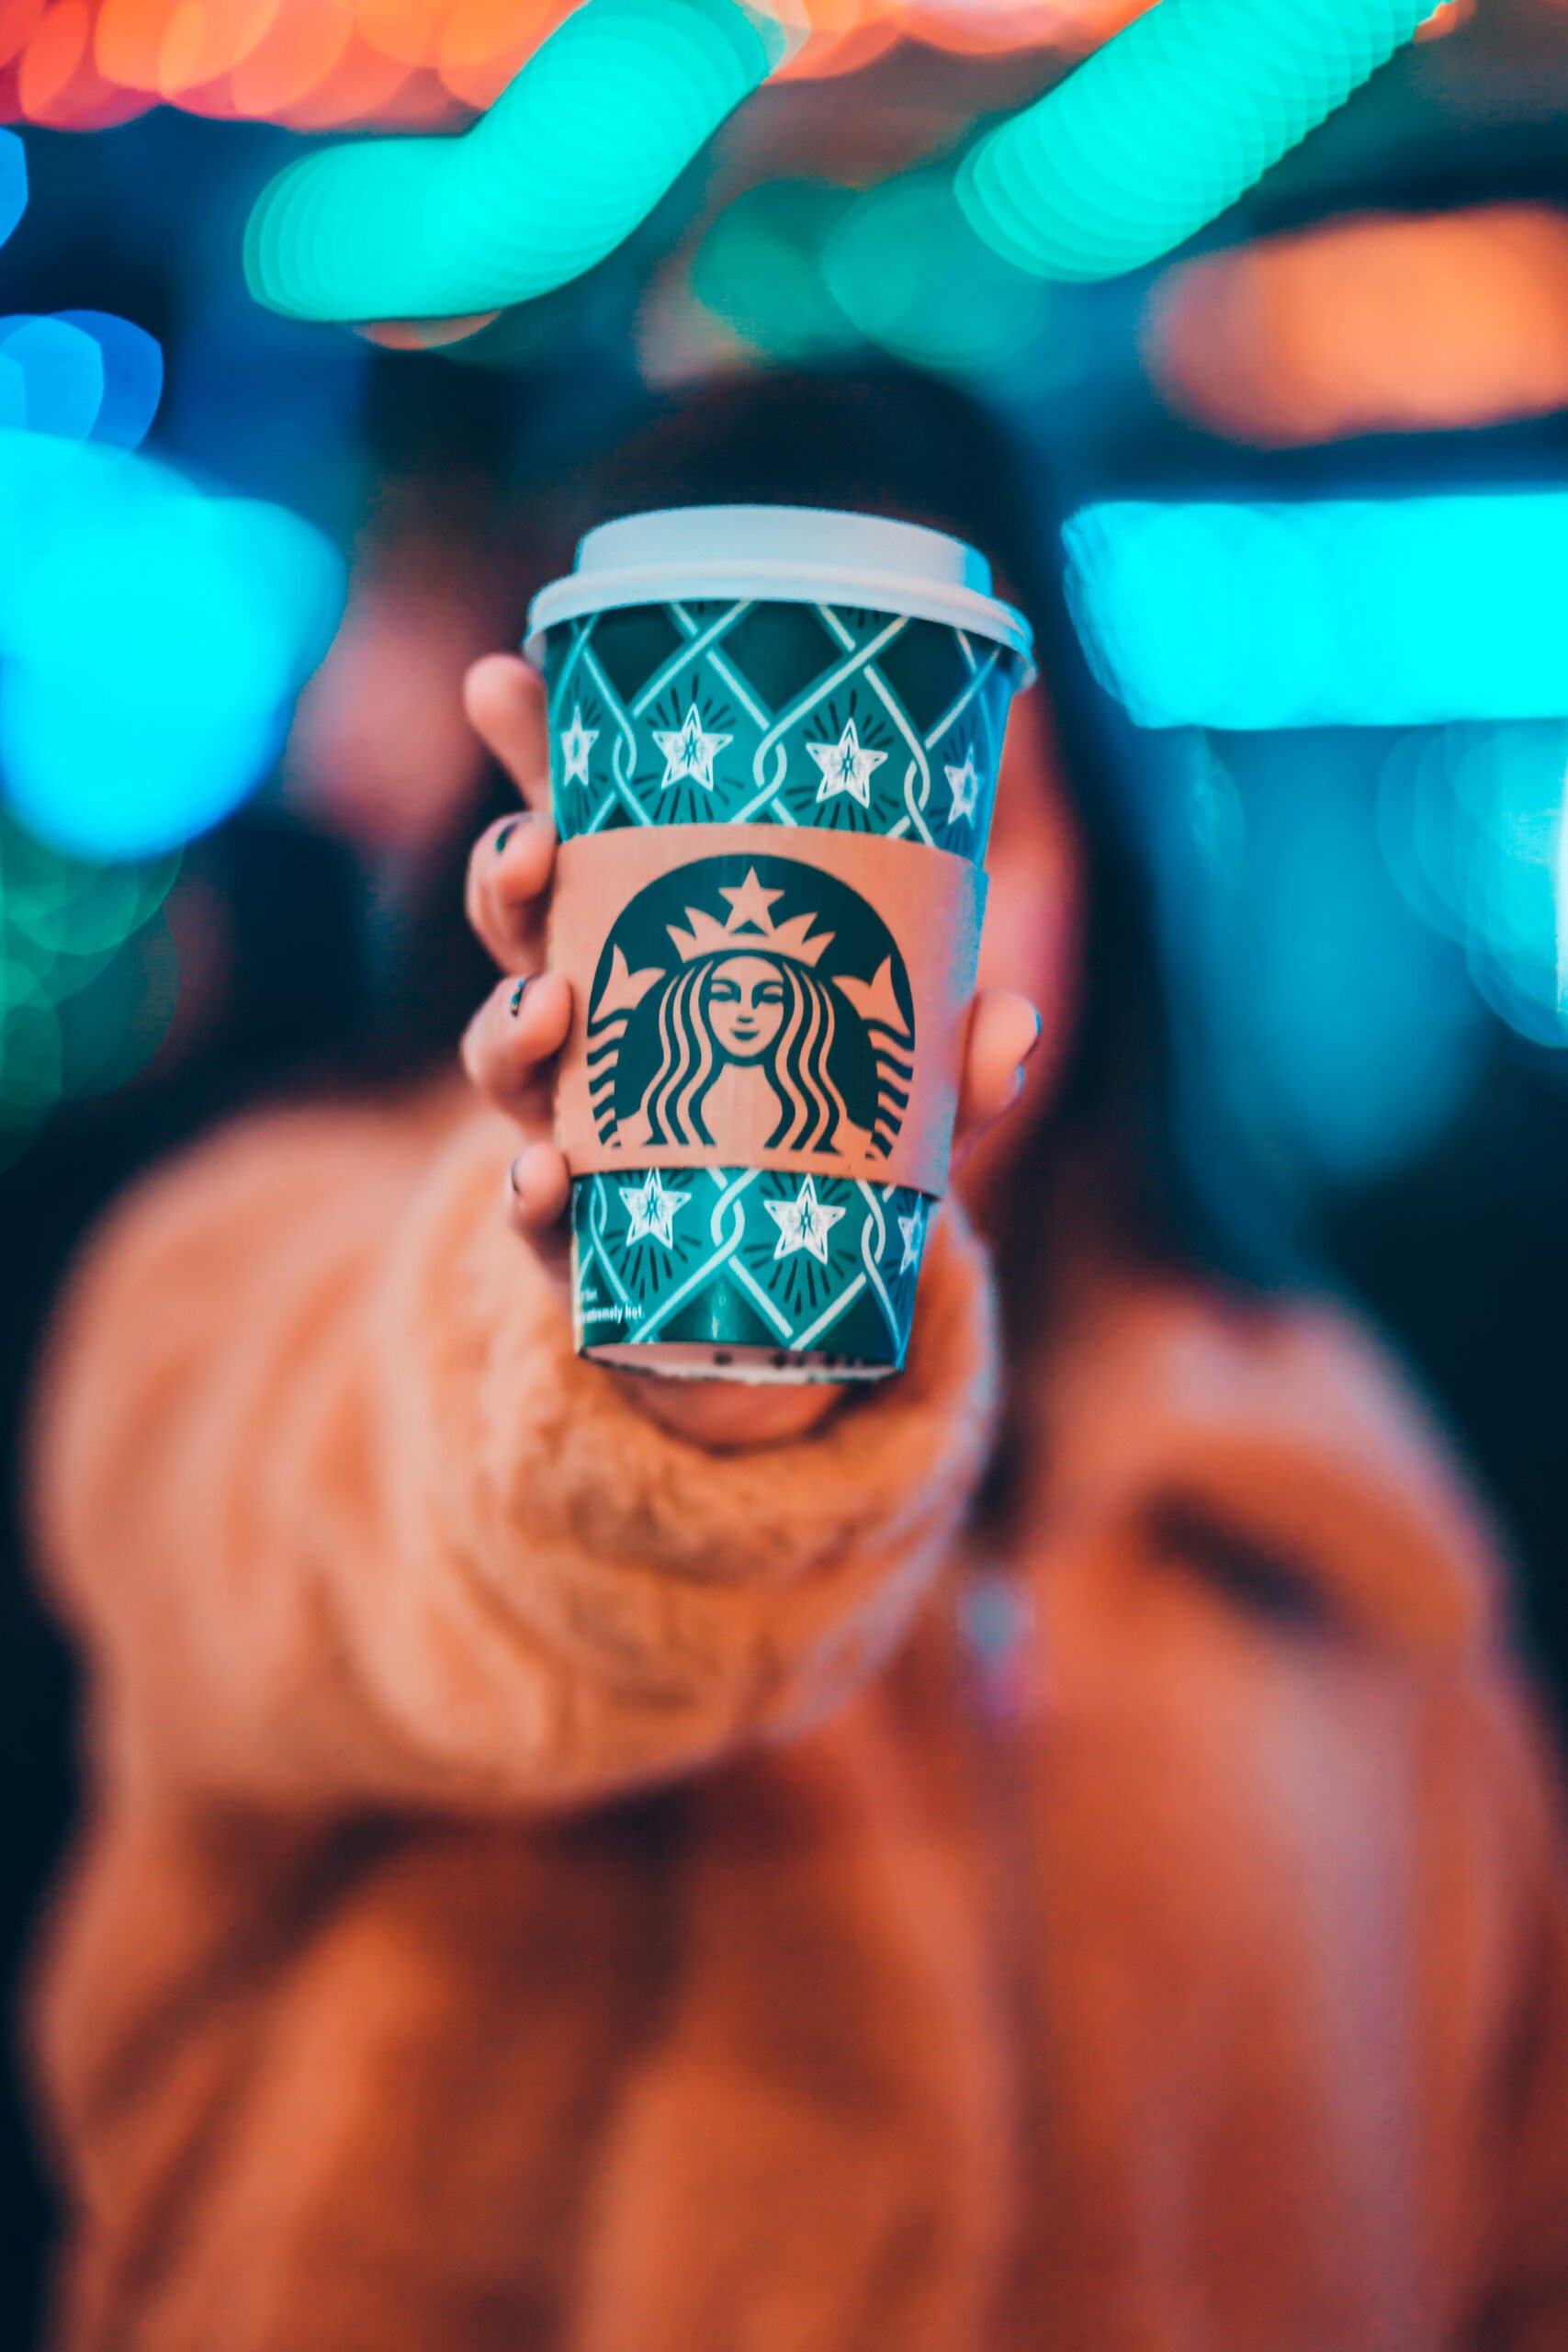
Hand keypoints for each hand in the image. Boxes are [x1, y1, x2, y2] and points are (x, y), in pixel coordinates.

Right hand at [460, 653, 1040, 1450]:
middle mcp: (581, 1024)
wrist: (763, 1312)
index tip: (505, 675)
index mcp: (642, 946)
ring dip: (506, 1022)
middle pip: (516, 930)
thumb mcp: (892, 1088)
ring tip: (547, 1004)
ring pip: (500, 1055)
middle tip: (532, 846)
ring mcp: (562, 1125)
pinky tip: (542, 1175)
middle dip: (505, 877)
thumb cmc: (815, 1150)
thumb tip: (1009, 1023)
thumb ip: (947, 1056)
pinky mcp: (566, 1237)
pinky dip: (526, 1192)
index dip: (532, 754)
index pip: (577, 834)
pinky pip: (525, 1210)